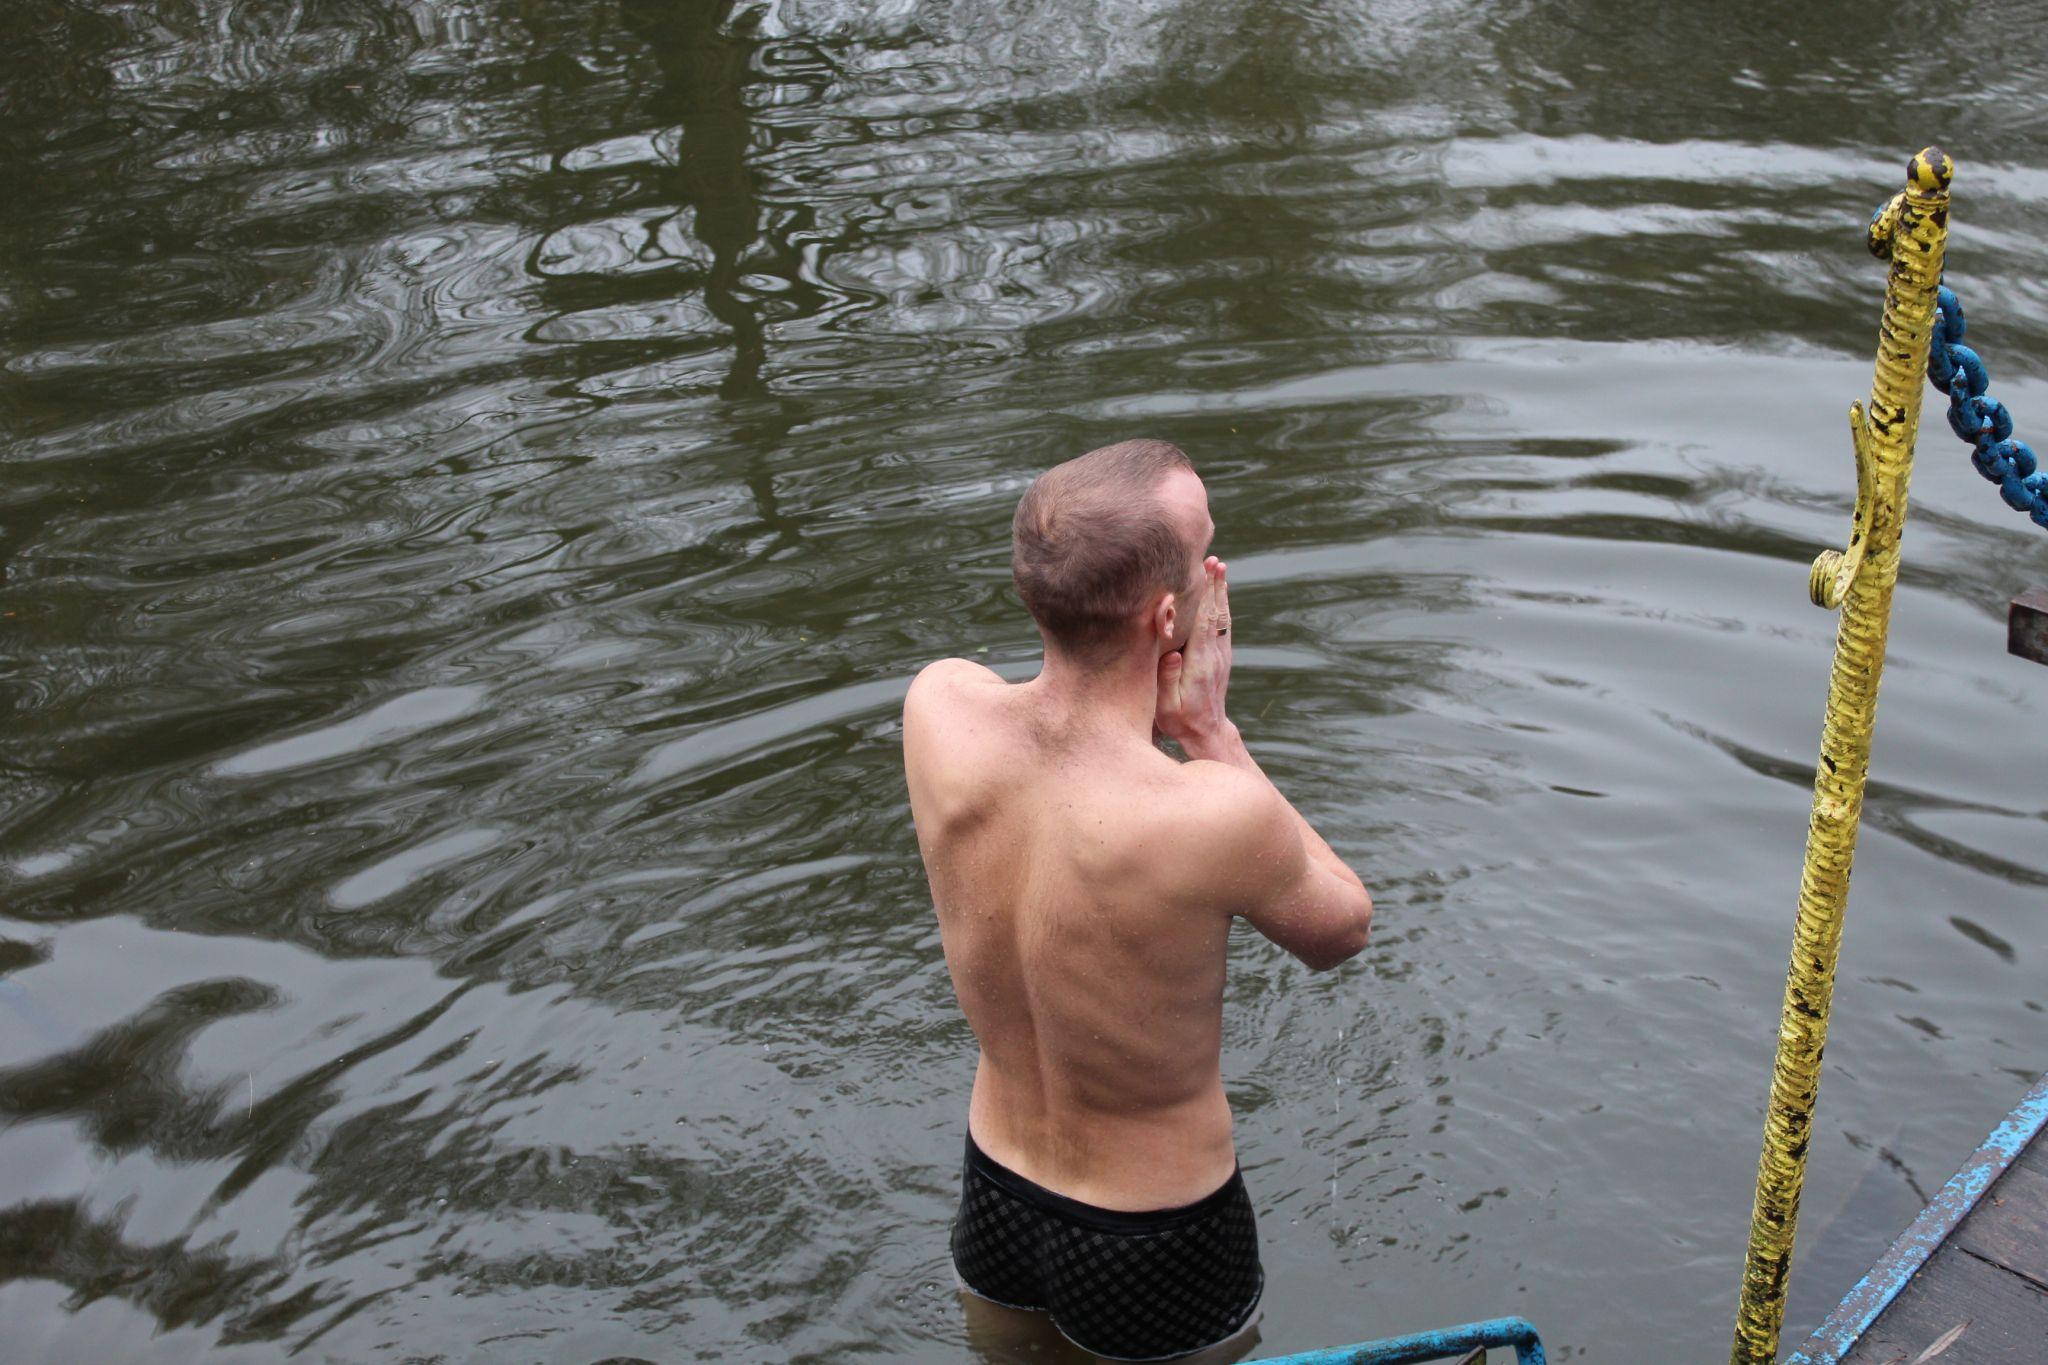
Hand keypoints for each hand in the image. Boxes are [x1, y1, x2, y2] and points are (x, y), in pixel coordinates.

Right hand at [1155, 557, 1231, 745]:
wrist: (1208, 732)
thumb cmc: (1181, 720)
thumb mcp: (1168, 707)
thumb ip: (1168, 679)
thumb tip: (1172, 653)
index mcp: (1200, 663)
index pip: (1204, 622)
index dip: (1205, 596)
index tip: (1206, 574)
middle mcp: (1215, 654)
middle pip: (1216, 613)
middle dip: (1215, 586)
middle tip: (1215, 560)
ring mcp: (1221, 654)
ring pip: (1222, 616)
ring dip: (1220, 591)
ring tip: (1219, 567)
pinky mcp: (1222, 656)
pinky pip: (1222, 624)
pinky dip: (1221, 604)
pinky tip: (1219, 591)